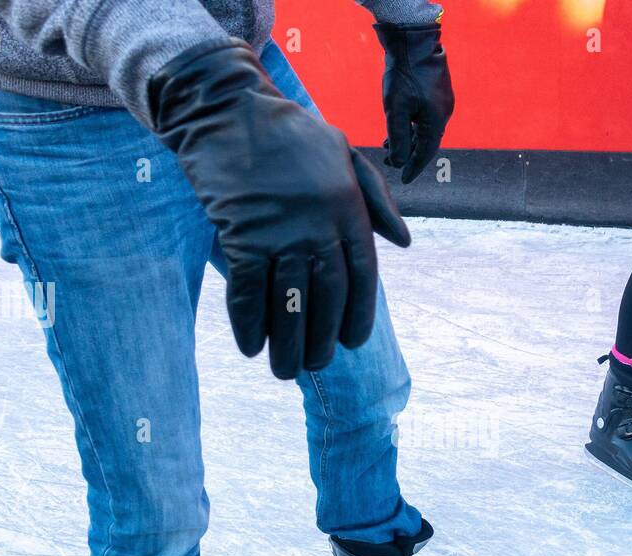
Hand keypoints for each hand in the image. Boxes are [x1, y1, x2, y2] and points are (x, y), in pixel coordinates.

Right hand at [149, 40, 410, 379]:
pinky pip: (249, 291)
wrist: (227, 109)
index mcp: (349, 207)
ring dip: (287, 343)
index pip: (363, 275)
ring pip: (289, 302)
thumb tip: (403, 243)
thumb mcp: (345, 154)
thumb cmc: (289, 133)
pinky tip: (251, 347)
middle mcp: (319, 224)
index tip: (351, 344)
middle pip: (327, 297)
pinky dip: (249, 323)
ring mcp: (280, 232)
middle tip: (315, 365)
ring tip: (285, 370)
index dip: (358, 316)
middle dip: (322, 339)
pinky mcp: (242, 234)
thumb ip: (376, 200)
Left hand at [373, 23, 455, 182]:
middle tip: (389, 161)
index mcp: (436, 122)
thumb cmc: (404, 75)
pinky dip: (412, 125)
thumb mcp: (395, 110)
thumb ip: (397, 138)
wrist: (414, 42)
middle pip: (425, 142)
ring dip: (407, 138)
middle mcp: (444, 114)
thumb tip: (398, 162)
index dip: (414, 168)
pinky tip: (398, 125)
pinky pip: (425, 117)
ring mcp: (442, 103)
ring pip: (424, 129)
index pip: (425, 154)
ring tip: (387, 143)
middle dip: (407, 153)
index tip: (404, 180)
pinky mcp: (437, 93)